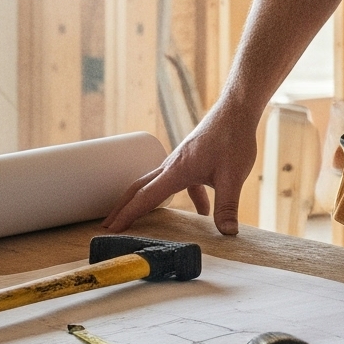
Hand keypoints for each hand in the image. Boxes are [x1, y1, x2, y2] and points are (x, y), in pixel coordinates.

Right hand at [102, 91, 261, 235]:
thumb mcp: (232, 177)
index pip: (145, 197)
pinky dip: (187, 197)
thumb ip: (227, 207)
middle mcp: (172, 164)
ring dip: (145, 201)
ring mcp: (181, 160)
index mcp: (176, 170)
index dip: (127, 215)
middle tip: (107, 226)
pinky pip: (181, 181)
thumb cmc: (232, 139)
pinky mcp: (192, 157)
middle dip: (123, 208)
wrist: (236, 110)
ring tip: (138, 218)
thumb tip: (228, 234)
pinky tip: (203, 211)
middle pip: (140, 188)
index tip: (110, 230)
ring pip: (156, 183)